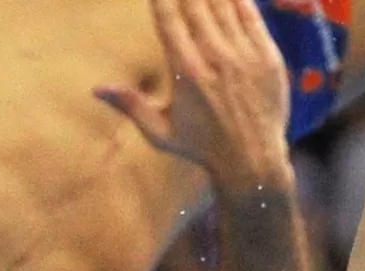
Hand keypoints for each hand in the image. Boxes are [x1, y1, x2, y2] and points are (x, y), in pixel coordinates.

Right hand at [96, 0, 294, 194]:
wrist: (252, 160)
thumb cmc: (202, 146)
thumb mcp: (160, 131)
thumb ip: (130, 104)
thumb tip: (96, 89)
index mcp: (186, 70)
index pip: (168, 17)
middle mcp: (214, 56)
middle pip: (196, 2)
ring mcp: (243, 54)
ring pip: (224, 4)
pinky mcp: (268, 56)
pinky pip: (252, 15)